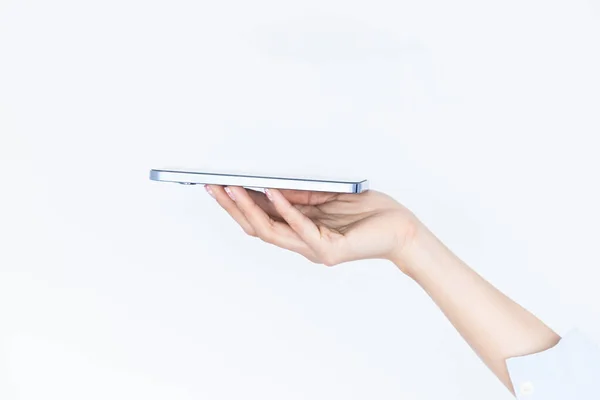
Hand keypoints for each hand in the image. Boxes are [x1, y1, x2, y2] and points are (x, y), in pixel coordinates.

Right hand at [206, 185, 419, 267]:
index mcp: (301, 233)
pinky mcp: (330, 250)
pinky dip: (284, 209)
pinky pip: (300, 228)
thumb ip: (297, 196)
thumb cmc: (369, 212)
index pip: (262, 221)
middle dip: (233, 207)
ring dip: (249, 208)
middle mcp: (303, 245)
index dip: (238, 205)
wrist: (401, 230)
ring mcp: (315, 250)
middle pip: (258, 228)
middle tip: (212, 187)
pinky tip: (270, 192)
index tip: (218, 187)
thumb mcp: (326, 197)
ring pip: (272, 232)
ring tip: (231, 188)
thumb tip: (266, 184)